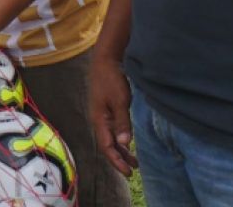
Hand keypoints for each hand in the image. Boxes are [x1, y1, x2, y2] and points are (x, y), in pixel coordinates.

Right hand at [89, 53, 138, 175]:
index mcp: (99, 119)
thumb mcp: (120, 100)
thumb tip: (124, 143)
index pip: (106, 146)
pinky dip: (120, 139)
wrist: (104, 61)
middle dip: (118, 159)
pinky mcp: (106, 110)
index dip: (116, 160)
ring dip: (120, 150)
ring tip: (134, 161)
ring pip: (110, 138)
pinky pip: (112, 130)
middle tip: (132, 171)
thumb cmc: (111, 79)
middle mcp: (98, 120)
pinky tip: (127, 143)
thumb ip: (122, 122)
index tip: (128, 172)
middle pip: (107, 145)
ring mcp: (101, 115)